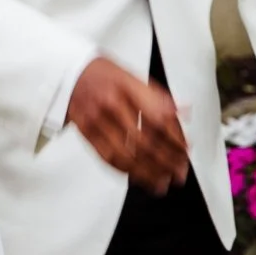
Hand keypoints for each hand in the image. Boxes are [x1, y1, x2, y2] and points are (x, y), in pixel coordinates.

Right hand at [67, 57, 189, 193]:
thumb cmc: (104, 74)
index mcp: (127, 85)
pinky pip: (108, 158)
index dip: (175, 137)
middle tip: (179, 171)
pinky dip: (127, 171)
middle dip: (166, 161)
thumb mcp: (134, 75)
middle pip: (145, 140)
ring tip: (164, 182)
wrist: (69, 72)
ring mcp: (96, 119)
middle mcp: (111, 102)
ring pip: (127, 155)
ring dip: (148, 172)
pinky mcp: (86, 133)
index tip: (186, 150)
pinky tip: (141, 177)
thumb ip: (159, 97)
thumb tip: (185, 112)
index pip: (158, 117)